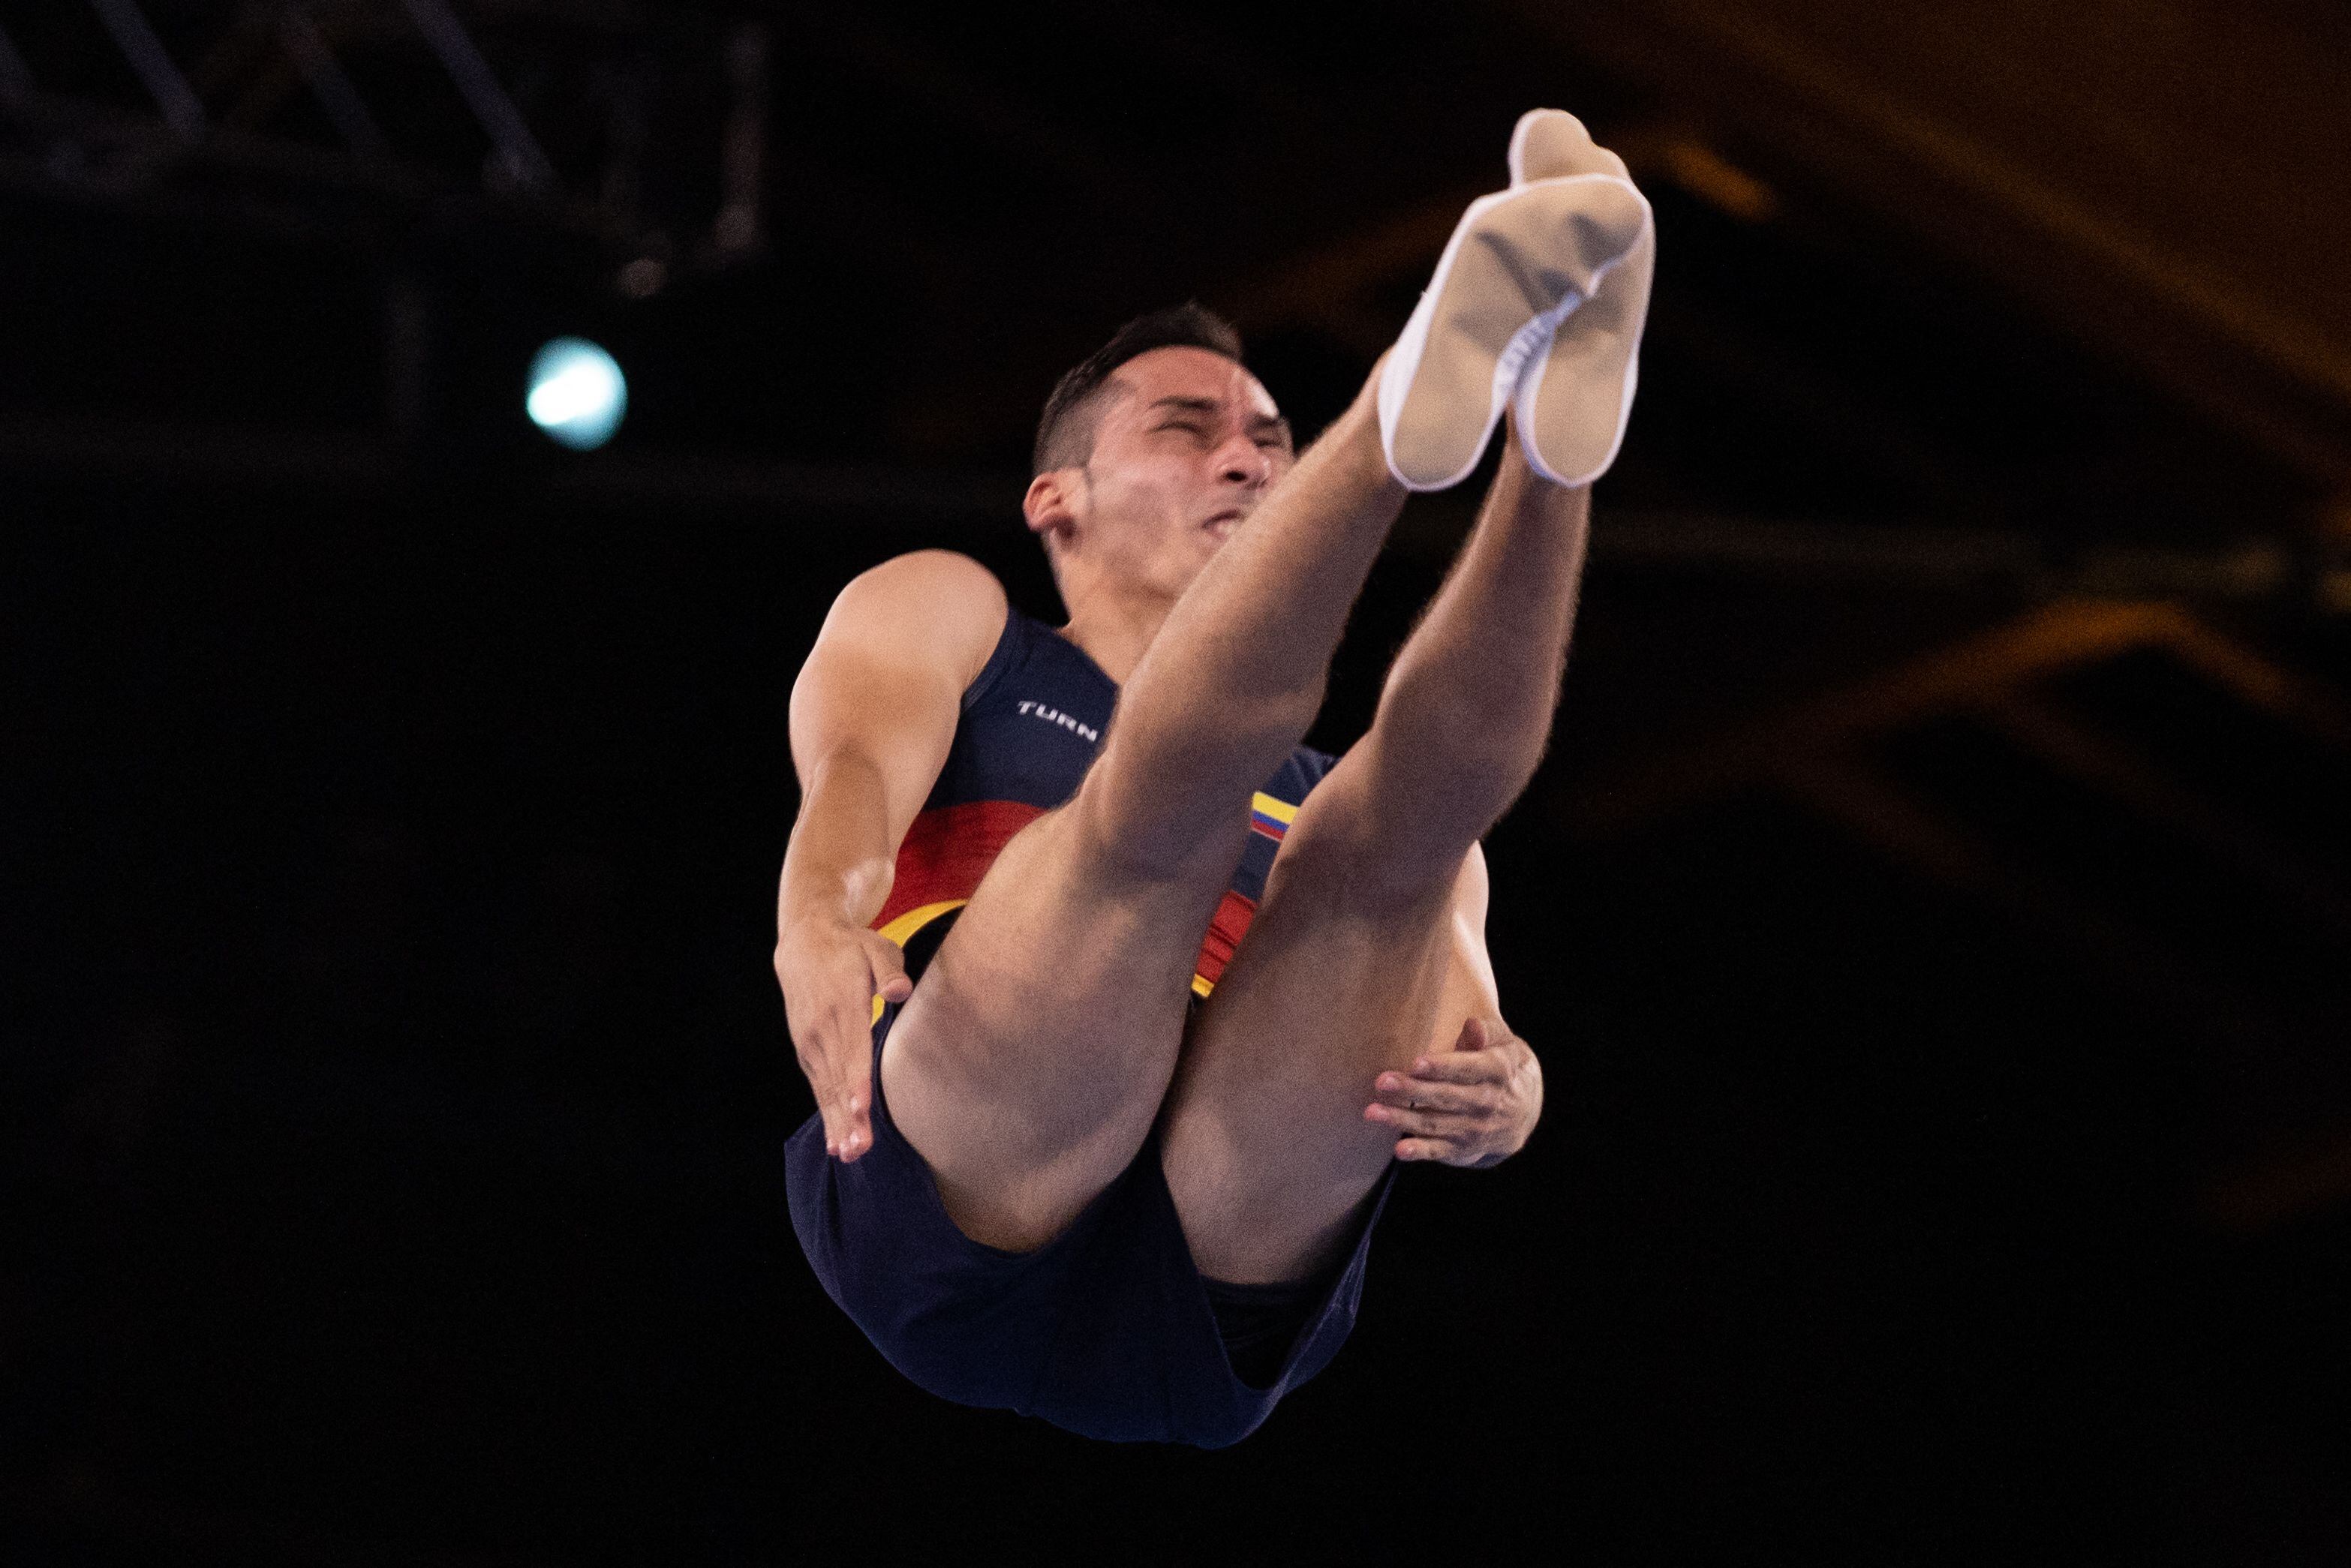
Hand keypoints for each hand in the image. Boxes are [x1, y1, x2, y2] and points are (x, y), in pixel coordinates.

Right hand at [774, 915, 912, 1161]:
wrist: (804, 944)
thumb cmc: (851, 948)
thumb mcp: (875, 947)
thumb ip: (889, 969)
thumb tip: (900, 990)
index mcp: (842, 1005)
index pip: (851, 1049)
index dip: (856, 1081)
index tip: (861, 1108)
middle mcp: (822, 1029)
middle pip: (838, 1079)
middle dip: (849, 1116)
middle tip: (860, 1149)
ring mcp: (810, 1042)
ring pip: (826, 1089)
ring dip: (837, 1123)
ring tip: (850, 1154)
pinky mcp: (806, 1051)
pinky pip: (817, 1088)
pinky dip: (826, 1115)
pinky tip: (836, 1142)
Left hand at [1363, 1017, 1541, 1167]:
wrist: (1525, 1112)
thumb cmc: (1501, 1065)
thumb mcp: (1505, 1043)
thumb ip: (1487, 1031)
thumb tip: (1473, 1025)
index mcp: (1497, 1070)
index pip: (1468, 1068)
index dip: (1442, 1067)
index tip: (1416, 1063)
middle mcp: (1487, 1102)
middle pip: (1446, 1096)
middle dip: (1412, 1090)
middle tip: (1381, 1082)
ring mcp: (1475, 1128)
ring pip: (1435, 1123)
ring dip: (1402, 1119)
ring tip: (1372, 1112)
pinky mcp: (1464, 1148)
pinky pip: (1439, 1150)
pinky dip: (1420, 1151)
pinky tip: (1399, 1149)